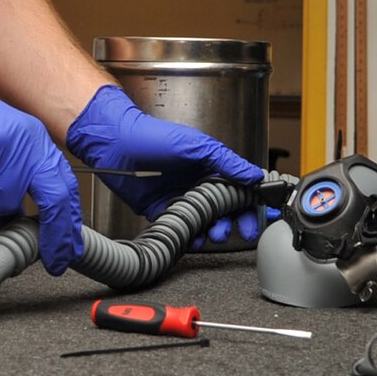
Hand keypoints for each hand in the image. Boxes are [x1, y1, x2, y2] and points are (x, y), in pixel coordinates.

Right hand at [0, 62, 83, 273]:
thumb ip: (14, 181)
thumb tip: (21, 222)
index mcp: (34, 137)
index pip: (65, 183)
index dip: (69, 219)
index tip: (68, 247)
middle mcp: (25, 140)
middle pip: (54, 197)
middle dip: (56, 233)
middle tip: (55, 259)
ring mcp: (3, 147)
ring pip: (3, 202)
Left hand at [66, 84, 272, 245]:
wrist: (115, 144)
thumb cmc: (153, 136)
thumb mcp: (196, 146)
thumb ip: (227, 162)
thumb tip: (255, 175)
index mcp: (210, 165)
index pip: (238, 187)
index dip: (251, 202)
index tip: (261, 216)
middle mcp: (197, 182)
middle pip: (225, 209)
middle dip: (236, 221)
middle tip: (241, 231)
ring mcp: (180, 197)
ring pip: (205, 221)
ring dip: (214, 230)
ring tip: (215, 234)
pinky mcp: (161, 209)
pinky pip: (181, 228)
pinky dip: (190, 236)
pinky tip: (194, 239)